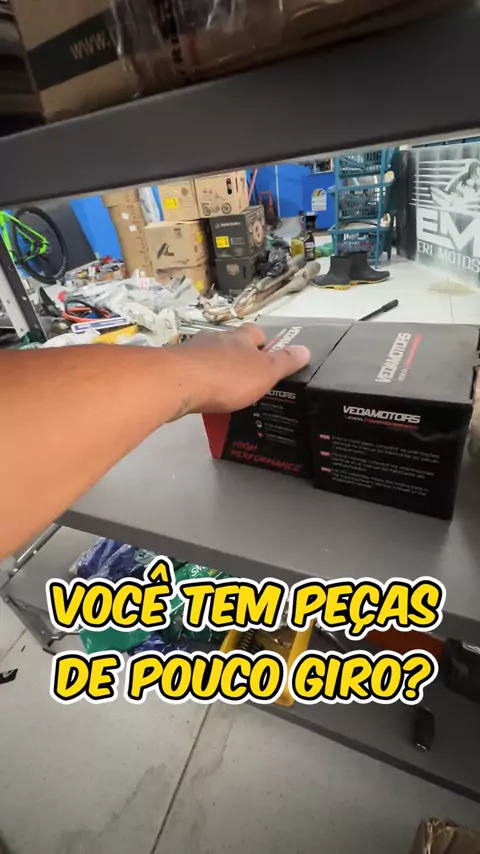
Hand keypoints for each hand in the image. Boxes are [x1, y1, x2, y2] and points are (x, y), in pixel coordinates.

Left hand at [176, 323, 310, 414]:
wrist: (179, 383)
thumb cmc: (228, 377)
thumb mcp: (265, 372)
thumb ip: (284, 362)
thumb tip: (306, 349)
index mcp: (240, 338)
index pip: (255, 332)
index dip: (262, 341)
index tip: (266, 352)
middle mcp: (216, 339)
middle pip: (229, 341)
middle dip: (236, 354)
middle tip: (244, 372)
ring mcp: (193, 351)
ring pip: (208, 354)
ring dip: (214, 366)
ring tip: (221, 385)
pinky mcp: (175, 367)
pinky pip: (191, 370)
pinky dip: (197, 378)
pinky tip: (200, 392)